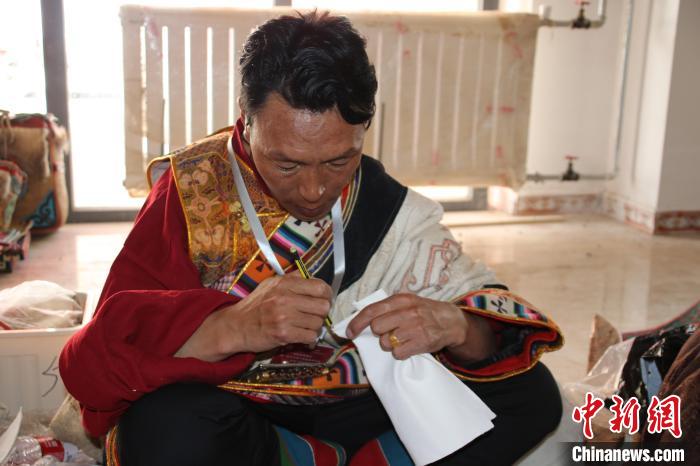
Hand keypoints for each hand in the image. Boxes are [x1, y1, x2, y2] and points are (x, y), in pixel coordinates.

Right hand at [176, 274, 331, 360]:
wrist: (236, 326)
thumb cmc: (255, 305)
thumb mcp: (271, 284)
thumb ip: (292, 279)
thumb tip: (313, 277)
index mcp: (285, 283)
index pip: (320, 287)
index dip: (326, 295)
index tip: (322, 300)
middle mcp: (285, 298)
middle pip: (323, 306)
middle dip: (321, 313)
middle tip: (313, 316)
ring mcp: (284, 316)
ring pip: (318, 323)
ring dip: (314, 328)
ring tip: (304, 327)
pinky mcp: (283, 334)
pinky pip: (310, 337)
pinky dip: (309, 340)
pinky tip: (302, 337)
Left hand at [346, 293, 468, 359]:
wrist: (451, 322)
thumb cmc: (424, 312)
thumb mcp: (407, 302)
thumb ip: (387, 308)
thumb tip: (360, 319)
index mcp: (401, 299)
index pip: (372, 310)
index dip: (357, 322)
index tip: (349, 332)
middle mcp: (407, 312)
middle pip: (377, 327)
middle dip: (379, 333)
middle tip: (389, 332)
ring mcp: (415, 327)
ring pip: (386, 342)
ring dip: (390, 344)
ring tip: (402, 339)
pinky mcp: (421, 342)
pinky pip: (398, 353)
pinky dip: (400, 353)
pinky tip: (408, 346)